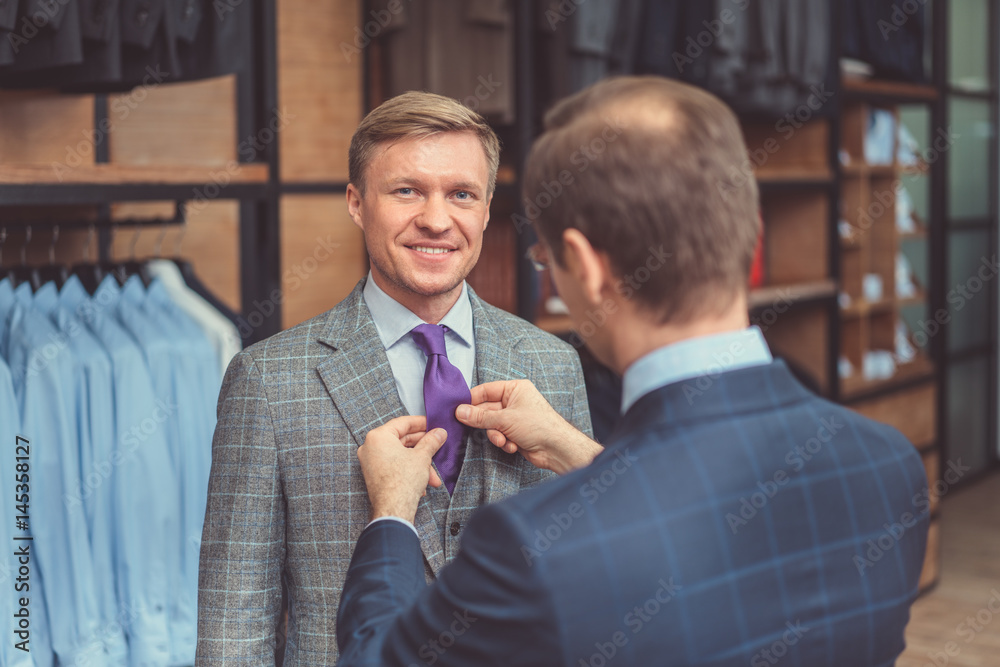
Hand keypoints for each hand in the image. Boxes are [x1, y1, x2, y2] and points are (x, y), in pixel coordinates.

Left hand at [357, 415, 446, 522]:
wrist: (394, 509)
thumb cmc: (401, 482)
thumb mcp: (422, 456)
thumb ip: (431, 441)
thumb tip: (439, 433)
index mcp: (378, 437)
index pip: (403, 423)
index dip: (421, 423)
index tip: (432, 424)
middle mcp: (370, 447)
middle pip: (402, 440)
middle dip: (423, 447)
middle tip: (436, 445)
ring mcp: (370, 462)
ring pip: (400, 456)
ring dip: (419, 463)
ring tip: (433, 475)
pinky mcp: (374, 476)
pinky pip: (394, 466)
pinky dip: (409, 470)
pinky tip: (423, 482)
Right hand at [455, 380, 602, 474]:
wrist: (556, 448)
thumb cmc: (538, 426)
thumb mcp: (505, 419)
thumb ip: (480, 416)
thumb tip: (460, 412)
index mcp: (515, 389)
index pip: (486, 390)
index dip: (472, 400)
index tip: (459, 409)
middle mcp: (514, 401)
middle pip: (487, 409)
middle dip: (485, 422)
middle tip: (472, 427)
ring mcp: (515, 417)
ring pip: (492, 425)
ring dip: (496, 435)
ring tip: (503, 440)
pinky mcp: (516, 433)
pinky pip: (500, 435)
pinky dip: (504, 442)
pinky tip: (513, 446)